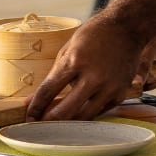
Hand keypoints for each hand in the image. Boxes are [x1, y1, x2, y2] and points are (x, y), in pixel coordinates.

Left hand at [25, 15, 144, 120]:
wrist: (126, 29)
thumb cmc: (93, 36)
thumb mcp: (67, 50)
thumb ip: (52, 77)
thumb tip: (32, 99)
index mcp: (75, 61)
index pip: (49, 91)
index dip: (35, 107)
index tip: (29, 117)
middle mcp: (93, 77)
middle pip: (66, 110)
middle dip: (49, 121)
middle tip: (40, 126)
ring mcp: (109, 87)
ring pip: (84, 116)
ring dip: (69, 123)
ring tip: (57, 124)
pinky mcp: (120, 94)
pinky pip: (100, 112)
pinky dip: (87, 114)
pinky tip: (78, 113)